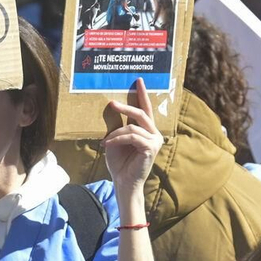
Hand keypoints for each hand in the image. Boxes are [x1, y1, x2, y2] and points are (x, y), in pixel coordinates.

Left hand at [101, 78, 163, 198]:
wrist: (123, 181)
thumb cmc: (119, 161)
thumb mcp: (115, 138)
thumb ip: (117, 123)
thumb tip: (112, 105)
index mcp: (146, 130)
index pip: (145, 109)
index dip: (142, 94)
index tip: (138, 80)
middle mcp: (154, 133)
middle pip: (141, 113)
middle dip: (126, 106)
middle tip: (112, 103)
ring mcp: (154, 141)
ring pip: (133, 127)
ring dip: (116, 133)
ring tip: (105, 141)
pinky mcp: (151, 148)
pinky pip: (132, 136)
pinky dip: (118, 139)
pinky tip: (108, 145)